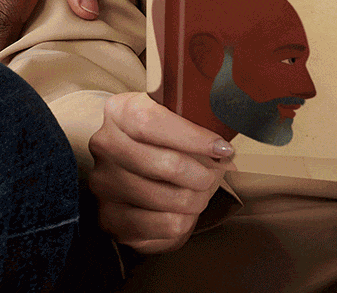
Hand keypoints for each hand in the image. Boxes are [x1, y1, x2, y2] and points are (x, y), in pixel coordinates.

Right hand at [89, 92, 235, 252]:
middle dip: (204, 174)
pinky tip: (187, 208)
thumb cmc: (164, 131)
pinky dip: (185, 220)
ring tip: (204, 190)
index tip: (223, 149)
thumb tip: (233, 136)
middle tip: (220, 173)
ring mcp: (103, 184)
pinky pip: (163, 226)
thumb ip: (198, 114)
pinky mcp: (109, 218)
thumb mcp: (176, 111)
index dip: (193, 138)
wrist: (129, 156)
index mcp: (120, 110)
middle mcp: (105, 146)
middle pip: (166, 165)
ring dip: (198, 198)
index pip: (152, 123)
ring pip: (169, 200)